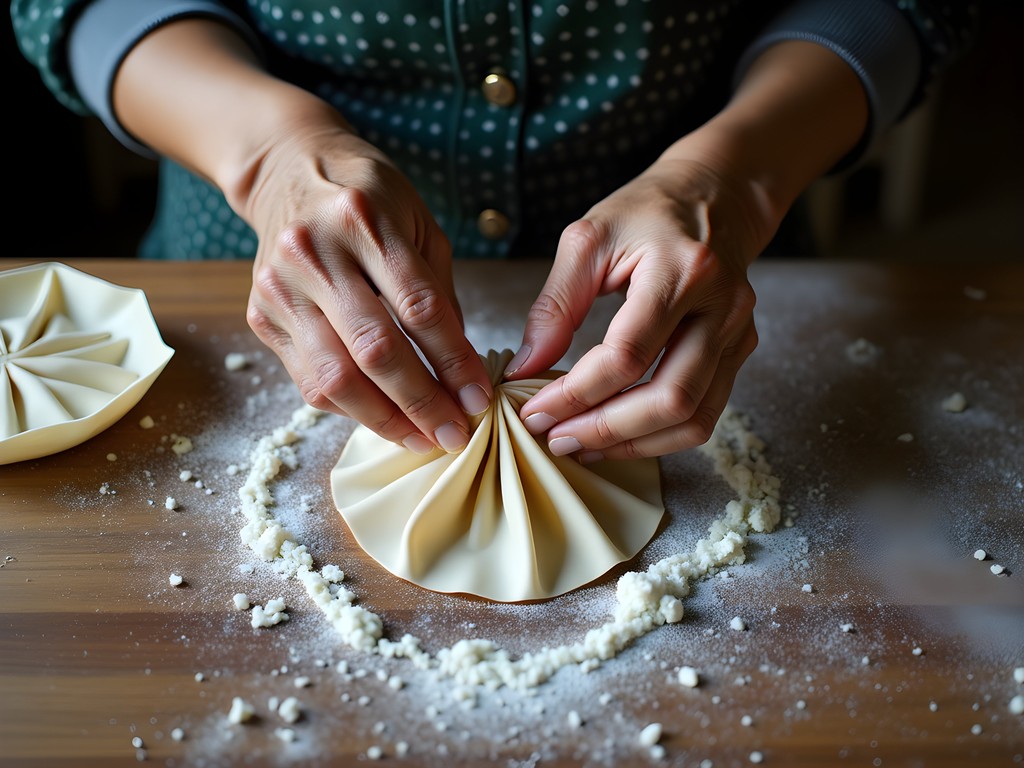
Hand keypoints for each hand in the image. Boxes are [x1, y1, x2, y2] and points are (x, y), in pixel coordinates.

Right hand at [242, 109, 491, 453]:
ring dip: (384, 419)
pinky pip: (309, 380)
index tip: (480, 398)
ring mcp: (280, 287)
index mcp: (364, 220)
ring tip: (422, 439)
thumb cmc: (367, 198)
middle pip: (374, 350)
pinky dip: (350, 408)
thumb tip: (463, 370)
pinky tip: (382, 417)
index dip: (453, 361)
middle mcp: (315, 254)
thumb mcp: (418, 224)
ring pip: (335, 377)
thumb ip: (439, 293)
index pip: (418, 307)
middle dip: (421, 402)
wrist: (286, 170)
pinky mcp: (260, 315)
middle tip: (455, 434)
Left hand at [505, 153, 770, 459]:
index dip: (576, 394)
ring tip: (584, 446)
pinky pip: (705, 414)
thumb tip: (526, 369)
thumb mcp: (588, 240)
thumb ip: (554, 306)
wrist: (716, 195)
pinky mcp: (739, 352)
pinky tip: (618, 435)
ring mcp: (738, 334)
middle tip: (558, 439)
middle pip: (671, 398)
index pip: (627, 355)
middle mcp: (722, 307)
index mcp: (682, 271)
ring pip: (695, 418)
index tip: (535, 411)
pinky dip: (659, 436)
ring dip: (635, 444)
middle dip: (607, 430)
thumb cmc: (647, 212)